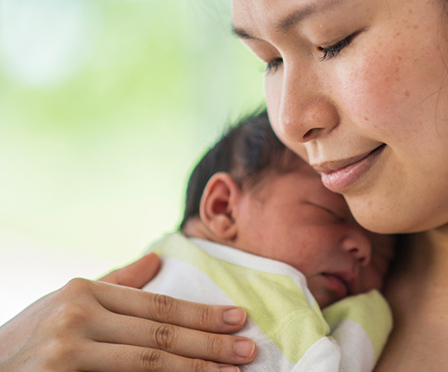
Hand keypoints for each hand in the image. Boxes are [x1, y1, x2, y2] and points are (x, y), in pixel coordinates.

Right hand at [0, 253, 256, 370]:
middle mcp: (77, 319)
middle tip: (248, 349)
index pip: (157, 305)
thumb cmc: (28, 338)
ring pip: (148, 364)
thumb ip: (115, 283)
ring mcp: (67, 354)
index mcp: (85, 292)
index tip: (238, 318)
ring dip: (195, 369)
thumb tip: (156, 260)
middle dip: (210, 344)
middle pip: (160, 335)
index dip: (201, 313)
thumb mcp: (65, 301)